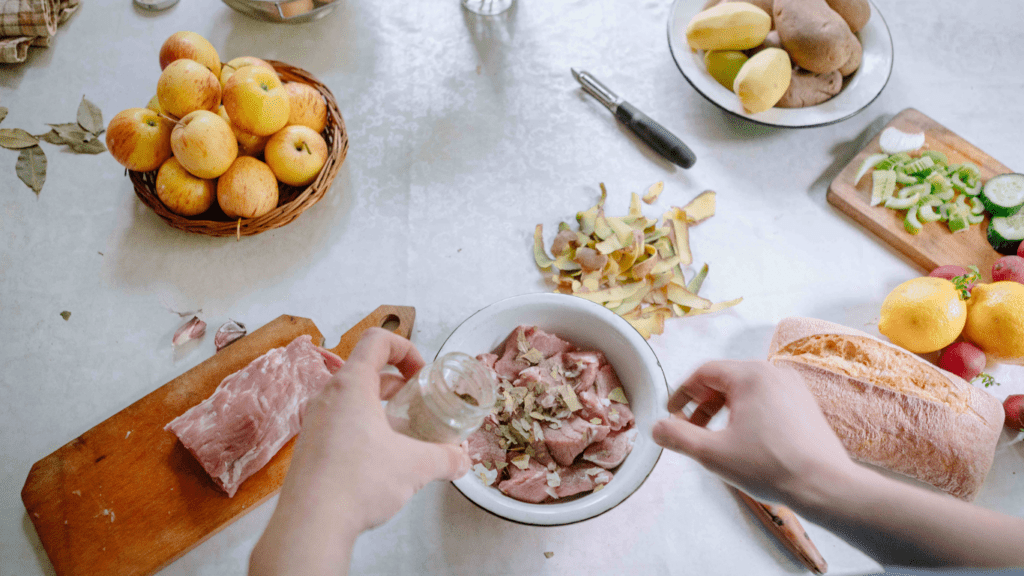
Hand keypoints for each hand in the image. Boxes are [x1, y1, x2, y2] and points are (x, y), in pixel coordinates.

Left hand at [250, 328, 470, 575]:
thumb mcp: (415, 466)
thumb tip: (462, 460)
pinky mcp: (309, 447)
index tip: (423, 374)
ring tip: (403, 431)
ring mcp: (315, 422)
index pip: (377, 340)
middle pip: (364, 369)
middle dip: (397, 383)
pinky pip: (338, 422)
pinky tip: (380, 458)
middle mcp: (328, 397)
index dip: (406, 348)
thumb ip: (445, 458)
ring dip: (380, 407)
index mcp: (351, 385)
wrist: (310, 524)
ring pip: (351, 398)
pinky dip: (362, 428)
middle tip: (419, 401)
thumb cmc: (357, 482)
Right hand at [652, 360, 854, 504]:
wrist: (825, 486)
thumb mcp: (712, 453)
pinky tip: (745, 441)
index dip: (681, 394)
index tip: (671, 414)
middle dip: (702, 405)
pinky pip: (765, 400)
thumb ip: (678, 436)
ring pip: (745, 391)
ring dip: (723, 411)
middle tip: (690, 430)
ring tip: (716, 439)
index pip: (703, 373)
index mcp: (750, 375)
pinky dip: (747, 414)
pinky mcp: (804, 404)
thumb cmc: (771, 467)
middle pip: (724, 380)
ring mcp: (792, 387)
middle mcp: (773, 373)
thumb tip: (657, 428)